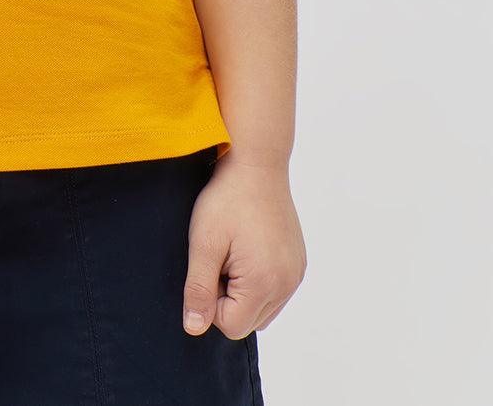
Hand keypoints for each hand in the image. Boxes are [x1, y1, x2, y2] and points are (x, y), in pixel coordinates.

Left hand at [182, 152, 306, 338]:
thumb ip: (199, 290)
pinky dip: (258, 281)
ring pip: (262, 310)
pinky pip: (275, 292)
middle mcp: (287, 284)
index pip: (230, 326)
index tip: (210, 265)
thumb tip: (194, 329)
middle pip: (248, 321)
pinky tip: (248, 248)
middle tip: (221, 256)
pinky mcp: (298, 263)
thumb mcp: (204, 243)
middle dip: (227, 297)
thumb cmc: (226, 200)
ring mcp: (296, 273)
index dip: (211, 301)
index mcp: (264, 283)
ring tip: (234, 251)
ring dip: (242, 291)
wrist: (257, 163)